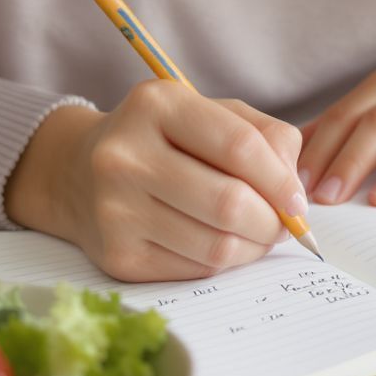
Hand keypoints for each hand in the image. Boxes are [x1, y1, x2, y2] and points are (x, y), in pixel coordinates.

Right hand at [5, 80, 307, 281]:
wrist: (78, 173)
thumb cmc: (164, 139)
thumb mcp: (211, 114)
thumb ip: (266, 138)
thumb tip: (295, 195)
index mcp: (156, 105)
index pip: (240, 147)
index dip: (281, 180)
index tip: (297, 201)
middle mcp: (126, 156)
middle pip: (230, 203)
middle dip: (273, 222)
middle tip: (283, 225)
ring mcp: (115, 210)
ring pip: (217, 246)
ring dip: (254, 247)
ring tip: (257, 235)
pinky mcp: (116, 256)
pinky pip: (196, 270)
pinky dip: (222, 263)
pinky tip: (220, 244)